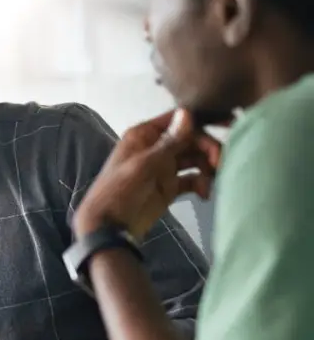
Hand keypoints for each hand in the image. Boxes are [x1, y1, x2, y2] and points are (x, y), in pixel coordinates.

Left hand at [74, 109, 220, 239]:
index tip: (231, 123)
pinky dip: (201, 184)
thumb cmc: (119, 190)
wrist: (108, 227)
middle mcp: (157, 146)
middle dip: (208, 149)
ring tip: (211, 184)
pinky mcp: (170, 186)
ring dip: (208, 168)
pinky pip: (193, 179)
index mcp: (145, 134)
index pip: (179, 119)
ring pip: (195, 159)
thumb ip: (168, 142)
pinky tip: (204, 195)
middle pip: (192, 139)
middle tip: (220, 163)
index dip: (204, 119)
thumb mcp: (144, 165)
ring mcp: (164, 167)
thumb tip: (187, 113)